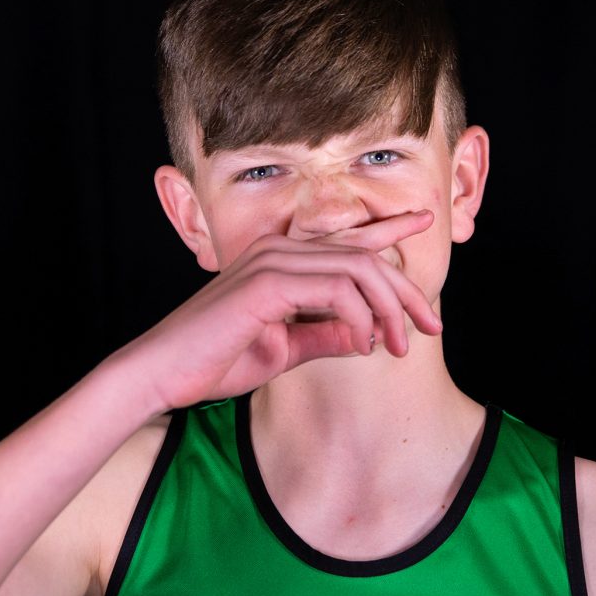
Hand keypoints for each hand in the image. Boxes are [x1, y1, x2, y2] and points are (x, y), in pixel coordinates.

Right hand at [119, 211, 443, 413]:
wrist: (163, 374)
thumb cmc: (213, 362)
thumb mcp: (283, 350)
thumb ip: (322, 335)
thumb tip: (366, 334)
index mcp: (278, 260)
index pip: (344, 239)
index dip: (388, 227)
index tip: (425, 222)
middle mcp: (277, 250)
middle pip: (364, 256)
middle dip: (406, 291)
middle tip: (432, 327)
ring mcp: (271, 262)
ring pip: (358, 269)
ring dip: (389, 309)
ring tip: (400, 345)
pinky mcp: (267, 283)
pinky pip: (337, 290)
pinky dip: (359, 316)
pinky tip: (362, 343)